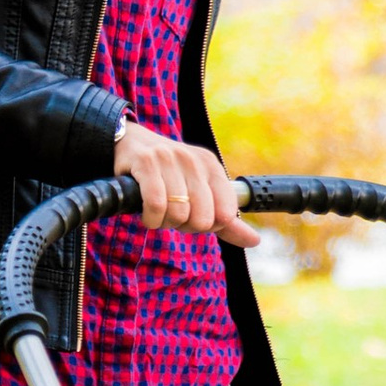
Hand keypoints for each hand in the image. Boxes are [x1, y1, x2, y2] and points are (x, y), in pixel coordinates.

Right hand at [114, 117, 261, 247]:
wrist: (131, 144)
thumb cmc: (168, 176)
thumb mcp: (200, 192)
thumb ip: (226, 220)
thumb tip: (254, 241)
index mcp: (212, 166)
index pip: (226, 214)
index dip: (208, 225)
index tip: (194, 218)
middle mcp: (194, 160)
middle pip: (201, 219)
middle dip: (184, 226)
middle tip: (173, 216)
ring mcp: (170, 159)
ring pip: (177, 214)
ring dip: (164, 223)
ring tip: (158, 213)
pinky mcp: (146, 162)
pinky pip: (155, 205)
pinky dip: (151, 219)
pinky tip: (147, 216)